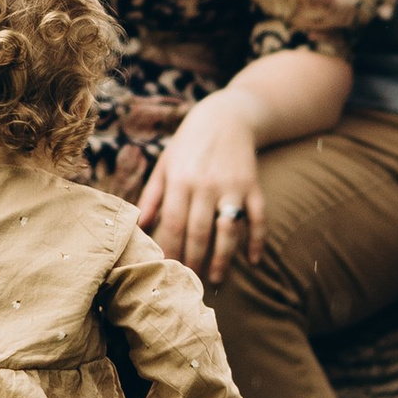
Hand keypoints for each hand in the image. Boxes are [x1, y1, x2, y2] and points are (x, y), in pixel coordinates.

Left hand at [137, 89, 265, 278]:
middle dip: (194, 260)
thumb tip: (139, 226)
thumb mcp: (165, 163)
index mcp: (180, 180)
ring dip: (223, 257)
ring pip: (228, 229)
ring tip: (217, 278)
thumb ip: (152, 195)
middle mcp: (206, 184)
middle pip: (199, 232)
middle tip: (190, 282)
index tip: (167, 269)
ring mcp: (232, 186)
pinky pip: (258, 217)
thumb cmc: (189, 142)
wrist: (226, 115)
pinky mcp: (253, 185)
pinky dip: (258, 240)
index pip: (173, 224)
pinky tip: (254, 261)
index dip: (170, 250)